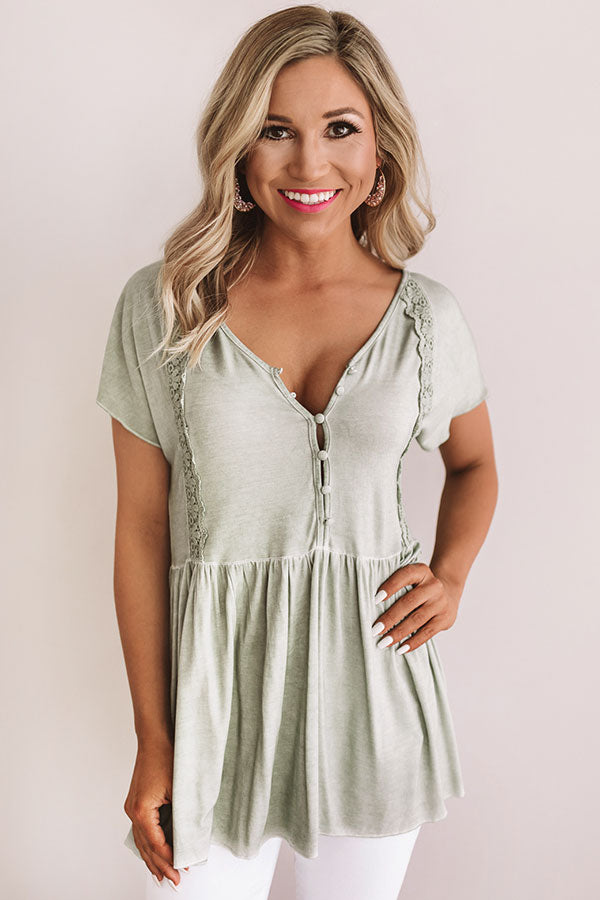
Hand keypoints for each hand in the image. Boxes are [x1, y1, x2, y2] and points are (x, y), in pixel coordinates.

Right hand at [123, 739, 189, 887]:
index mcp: (142, 811)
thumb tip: (189, 837)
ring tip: (160, 876)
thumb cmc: (167, 757)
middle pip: (146, 847)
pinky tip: (152, 854)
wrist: (154, 739)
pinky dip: (148, 845)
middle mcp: (133, 812)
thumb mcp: (179, 789)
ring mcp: (132, 808)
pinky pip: (141, 830)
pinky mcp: (136, 803)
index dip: (170, 859)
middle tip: (174, 881)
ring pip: (141, 841)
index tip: (181, 870)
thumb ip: (182, 815)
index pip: (157, 844)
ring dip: (151, 859)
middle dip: (160, 866)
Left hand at [371, 562, 461, 653]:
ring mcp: (440, 603)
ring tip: (384, 642)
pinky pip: (427, 632)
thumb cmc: (418, 587)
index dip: (390, 586)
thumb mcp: (411, 579)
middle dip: (390, 618)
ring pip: (417, 619)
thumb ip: (396, 586)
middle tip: (375, 630)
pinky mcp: (444, 619)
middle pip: (409, 602)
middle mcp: (433, 585)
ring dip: (398, 633)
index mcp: (421, 571)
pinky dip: (413, 642)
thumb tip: (371, 606)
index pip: (405, 576)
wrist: (447, 593)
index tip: (375, 600)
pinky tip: (400, 648)